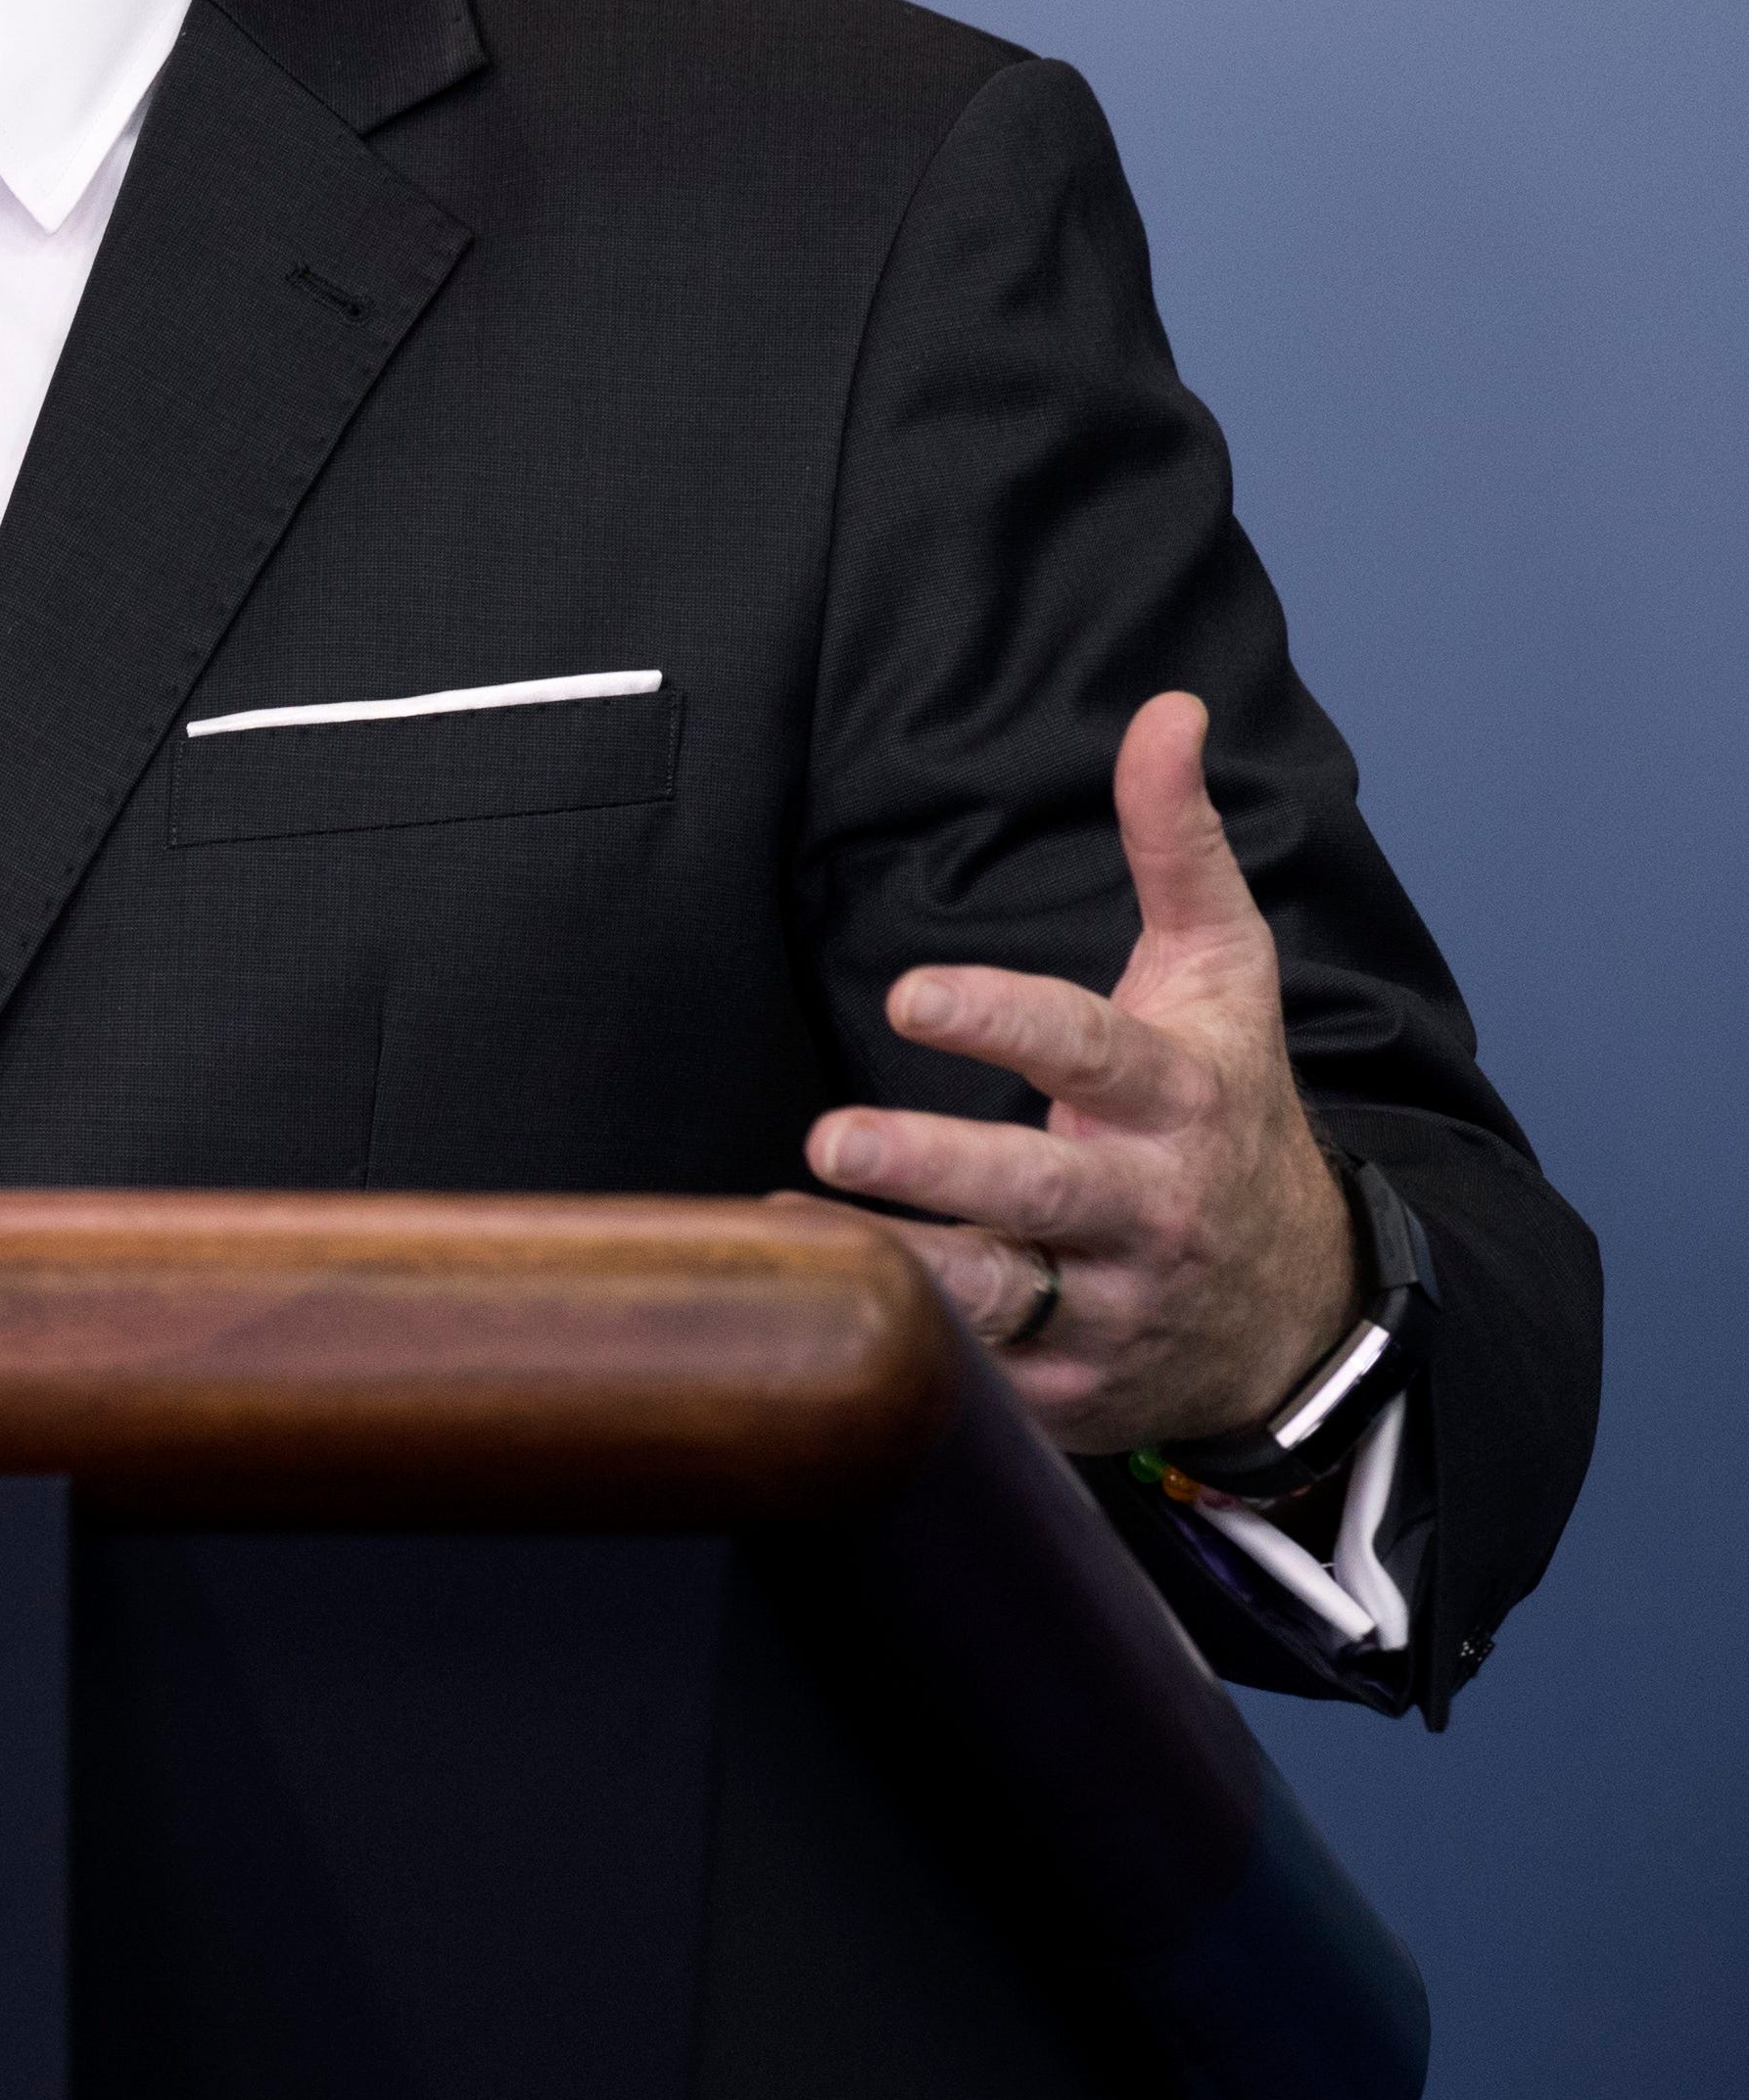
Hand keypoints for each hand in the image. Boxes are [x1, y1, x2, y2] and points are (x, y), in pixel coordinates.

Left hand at [797, 692, 1355, 1456]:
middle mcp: (1149, 1208)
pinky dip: (903, 1345)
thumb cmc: (1231, 1110)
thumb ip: (1178, 847)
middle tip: (830, 1135)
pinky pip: (982, 1376)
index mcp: (1177, 1101)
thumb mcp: (1220, 978)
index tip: (910, 994)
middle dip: (936, 1168)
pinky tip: (806, 1302)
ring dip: (901, 1268)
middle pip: (1039, 1194)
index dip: (1003, 1023)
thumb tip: (1167, 708)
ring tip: (799, 1222)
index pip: (1089, 1054)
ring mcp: (1114, 1308)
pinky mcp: (1075, 1391)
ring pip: (1003, 1301)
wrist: (1301, 1307)